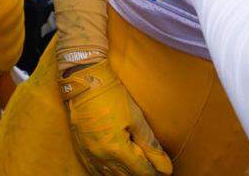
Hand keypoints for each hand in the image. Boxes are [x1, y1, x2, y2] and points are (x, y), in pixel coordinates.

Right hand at [62, 60, 172, 175]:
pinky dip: (108, 171)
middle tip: (152, 168)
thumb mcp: (136, 118)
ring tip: (136, 165)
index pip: (140, 171)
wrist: (86, 82)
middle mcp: (101, 156)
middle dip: (141, 173)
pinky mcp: (82, 150)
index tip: (164, 171)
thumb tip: (166, 167)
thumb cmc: (112, 96)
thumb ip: (151, 145)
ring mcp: (89, 154)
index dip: (154, 172)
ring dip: (125, 174)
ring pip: (110, 175)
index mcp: (116, 148)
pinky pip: (95, 170)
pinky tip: (116, 167)